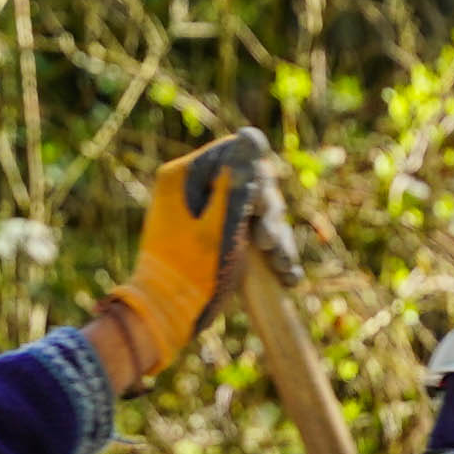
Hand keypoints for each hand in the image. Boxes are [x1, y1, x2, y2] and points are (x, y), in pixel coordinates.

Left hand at [85, 133, 281, 391]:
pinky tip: (285, 274)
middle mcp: (196, 192)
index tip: (261, 208)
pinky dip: (271, 255)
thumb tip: (251, 135)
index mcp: (184, 178)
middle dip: (268, 214)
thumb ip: (238, 182)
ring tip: (280, 263)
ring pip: (257, 213)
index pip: (233, 153)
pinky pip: (252, 236)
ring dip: (276, 237)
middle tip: (266, 243)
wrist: (167, 317)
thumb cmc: (188, 272)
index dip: (257, 175)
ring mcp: (209, 217)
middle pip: (250, 182)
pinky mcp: (220, 242)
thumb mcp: (218, 224)